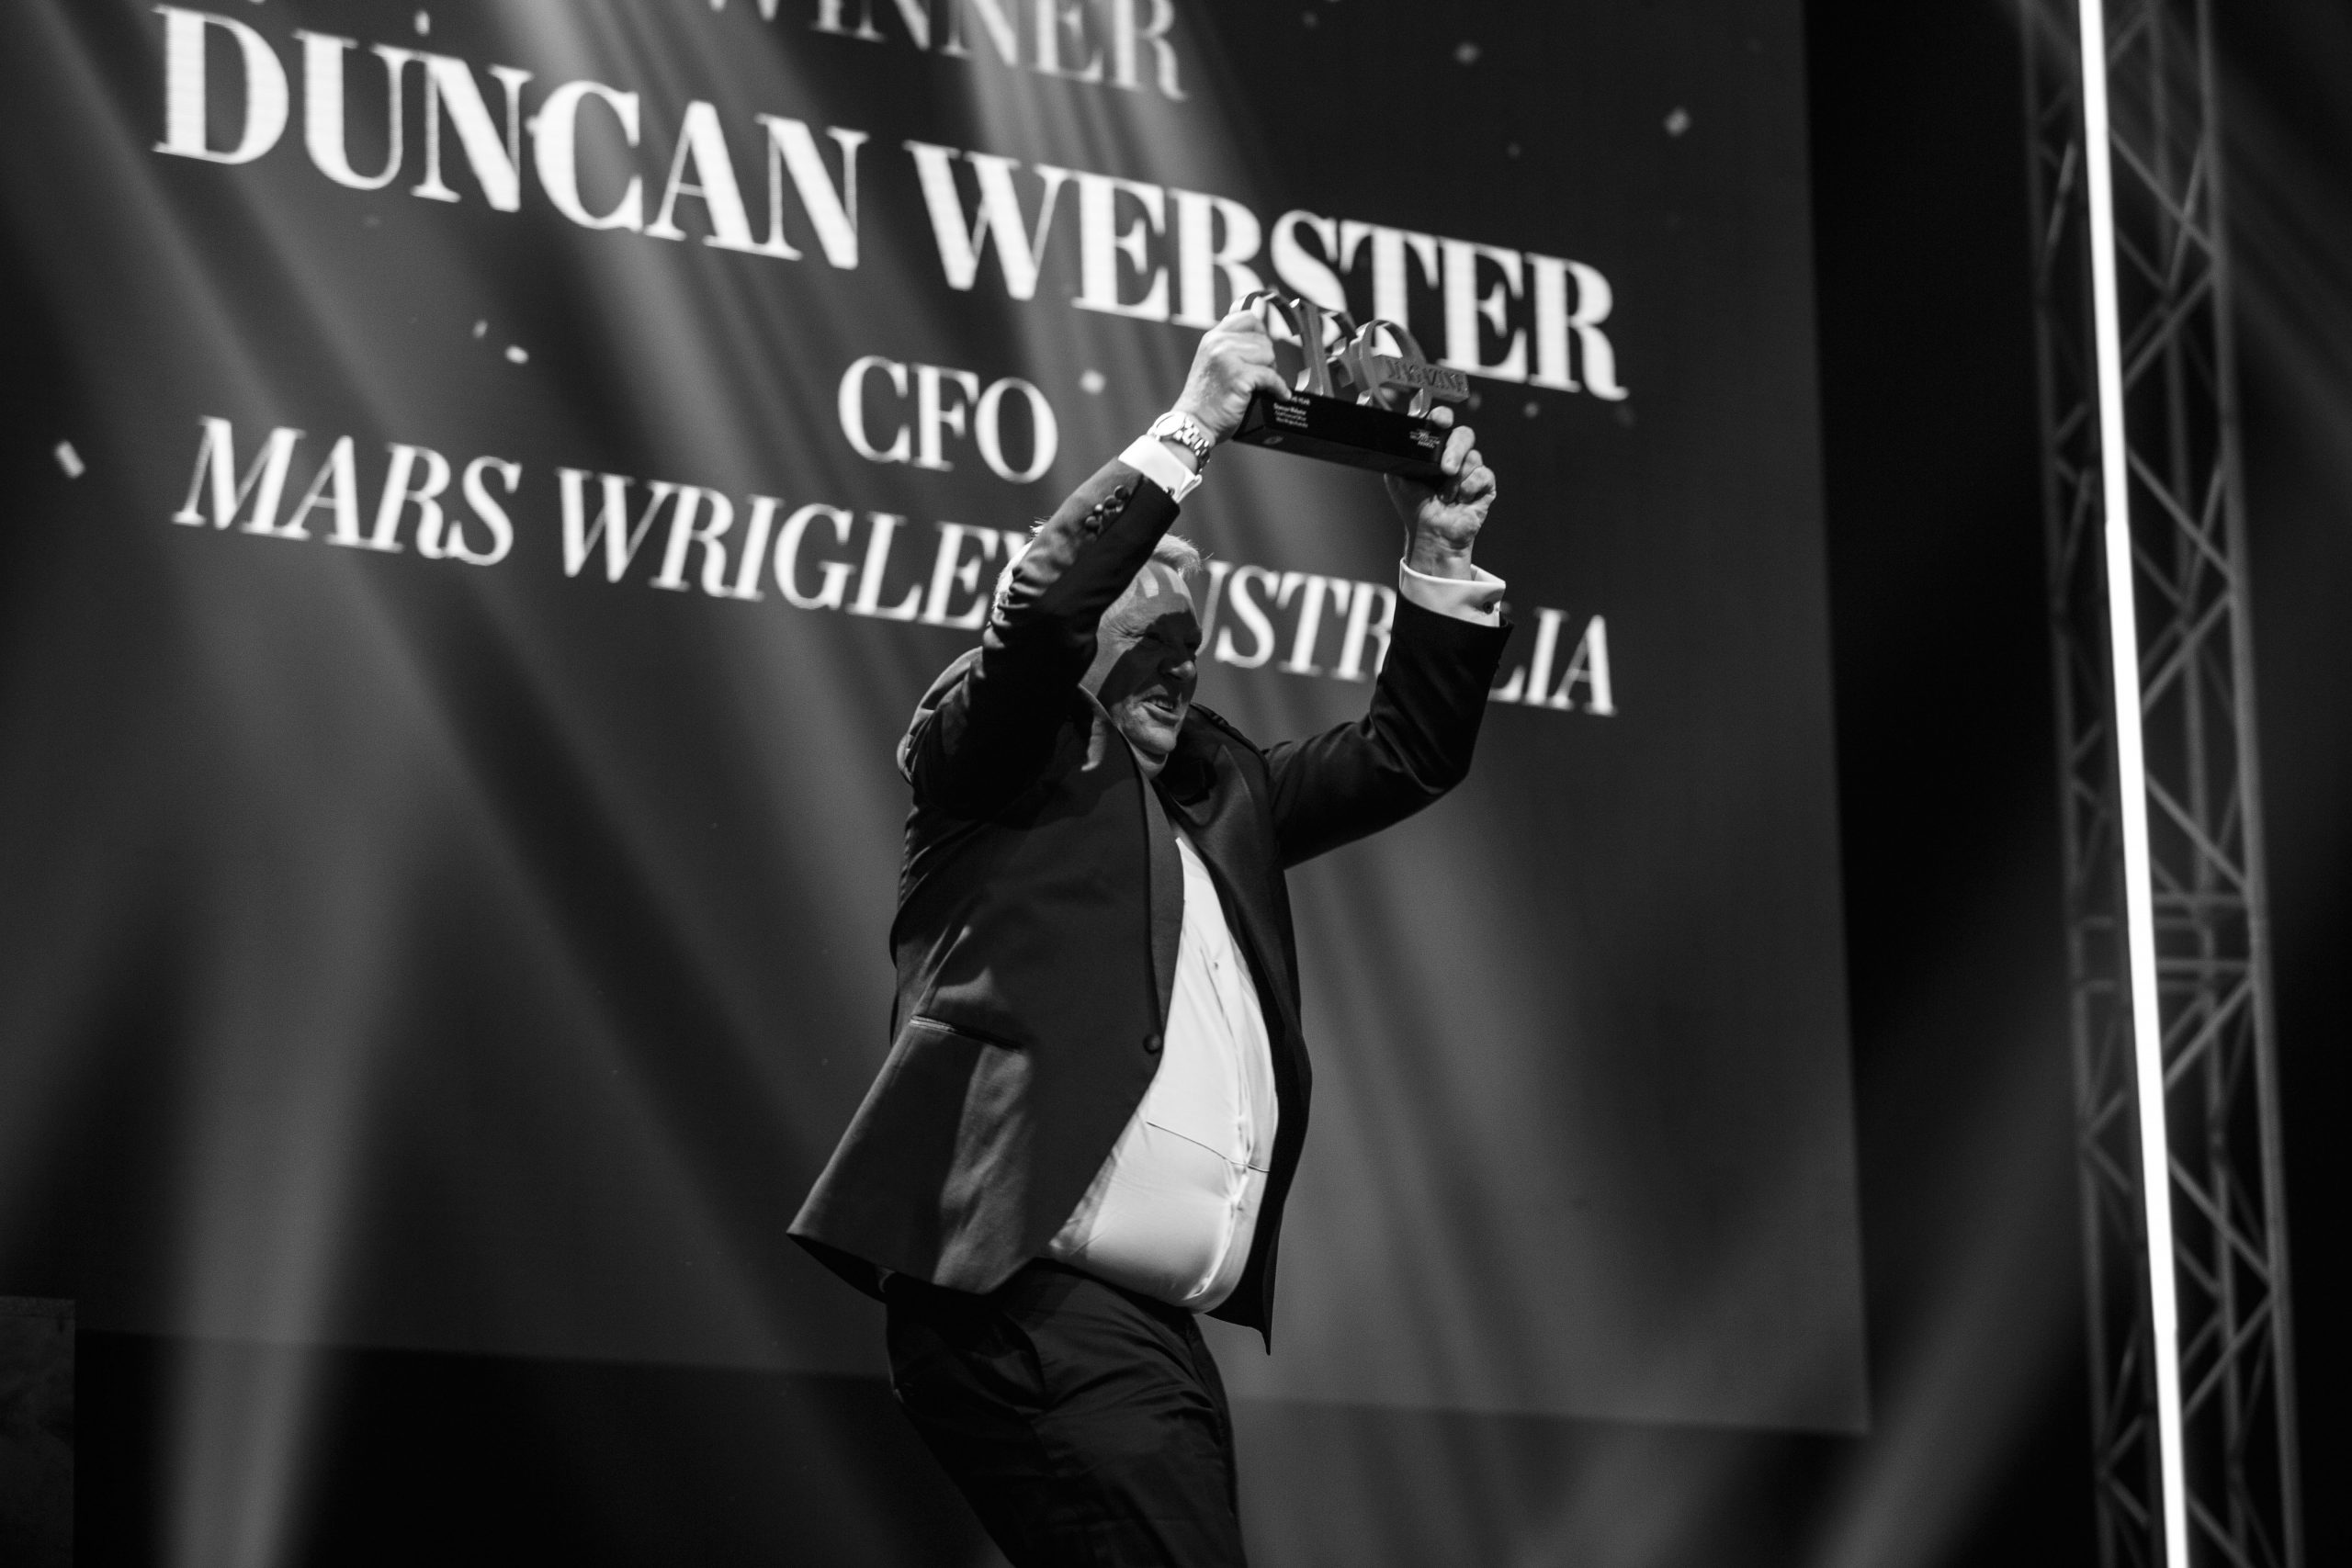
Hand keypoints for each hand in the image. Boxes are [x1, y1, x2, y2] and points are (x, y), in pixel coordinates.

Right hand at [1171, 301, 1290, 440]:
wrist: (1194, 422)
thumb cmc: (1206, 400)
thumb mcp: (1212, 363)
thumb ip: (1229, 348)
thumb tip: (1260, 338)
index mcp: (1213, 337)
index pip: (1247, 318)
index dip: (1261, 332)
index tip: (1263, 348)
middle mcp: (1219, 343)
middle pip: (1263, 340)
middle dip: (1266, 359)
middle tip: (1259, 377)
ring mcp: (1227, 357)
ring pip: (1269, 355)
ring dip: (1270, 372)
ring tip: (1259, 386)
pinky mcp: (1238, 376)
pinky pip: (1270, 376)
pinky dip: (1278, 388)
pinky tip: (1279, 395)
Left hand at [1386, 407, 1495, 577]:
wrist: (1430, 533)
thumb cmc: (1414, 506)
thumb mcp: (1397, 476)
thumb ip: (1401, 452)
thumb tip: (1402, 434)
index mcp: (1434, 449)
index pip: (1442, 422)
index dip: (1443, 417)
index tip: (1440, 422)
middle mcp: (1453, 455)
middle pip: (1464, 435)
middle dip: (1455, 450)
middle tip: (1446, 469)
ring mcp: (1470, 469)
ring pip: (1474, 456)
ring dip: (1456, 480)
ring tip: (1445, 496)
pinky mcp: (1484, 484)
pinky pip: (1484, 475)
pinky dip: (1469, 489)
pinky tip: (1460, 501)